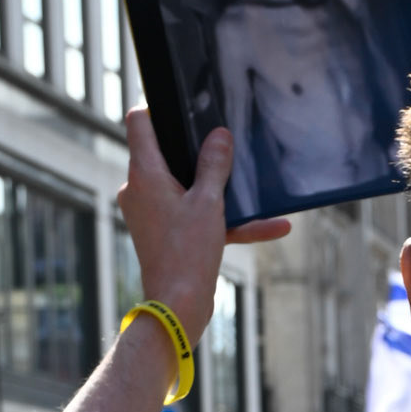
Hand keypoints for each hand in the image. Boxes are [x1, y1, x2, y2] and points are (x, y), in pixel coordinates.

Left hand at [119, 112, 289, 347]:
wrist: (178, 307)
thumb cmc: (187, 254)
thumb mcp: (210, 203)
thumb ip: (215, 165)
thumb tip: (219, 135)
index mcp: (144, 175)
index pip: (140, 123)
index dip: (157, 107)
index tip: (181, 104)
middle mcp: (140, 190)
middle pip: (166, 154)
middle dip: (199, 152)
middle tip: (226, 141)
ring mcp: (150, 213)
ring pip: (187, 189)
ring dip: (220, 191)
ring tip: (254, 190)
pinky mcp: (164, 234)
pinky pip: (194, 216)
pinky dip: (223, 220)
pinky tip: (270, 226)